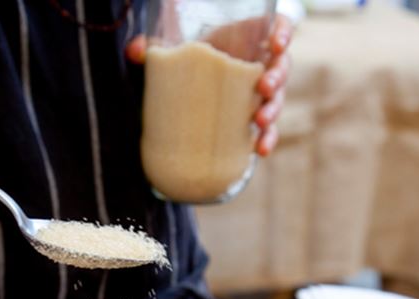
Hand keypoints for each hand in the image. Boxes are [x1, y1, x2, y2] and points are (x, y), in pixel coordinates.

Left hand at [125, 14, 293, 156]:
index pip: (280, 29)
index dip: (284, 34)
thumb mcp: (178, 49)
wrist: (194, 84)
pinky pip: (269, 130)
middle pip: (282, 68)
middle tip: (264, 87)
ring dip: (274, 110)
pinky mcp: (256, 119)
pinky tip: (260, 150)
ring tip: (260, 120)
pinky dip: (268, 140)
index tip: (277, 44)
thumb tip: (134, 51)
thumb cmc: (194, 58)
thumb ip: (157, 47)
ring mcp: (262, 94)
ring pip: (278, 100)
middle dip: (278, 78)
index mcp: (251, 40)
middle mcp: (262, 66)